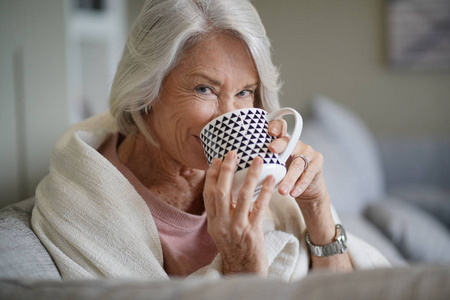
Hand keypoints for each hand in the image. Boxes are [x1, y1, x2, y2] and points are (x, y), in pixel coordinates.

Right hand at [203, 151, 275, 275]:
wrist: (244, 271)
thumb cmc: (235, 248)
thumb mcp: (222, 231)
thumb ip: (222, 212)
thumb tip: (228, 189)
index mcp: (213, 222)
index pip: (208, 194)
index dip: (211, 175)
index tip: (216, 159)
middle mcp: (221, 223)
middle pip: (221, 191)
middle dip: (226, 170)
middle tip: (233, 153)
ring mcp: (236, 228)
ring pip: (242, 196)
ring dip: (250, 176)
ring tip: (257, 160)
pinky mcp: (252, 232)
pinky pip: (259, 207)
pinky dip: (265, 191)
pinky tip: (271, 179)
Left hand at [267, 119, 336, 244]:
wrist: (303, 188)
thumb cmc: (280, 175)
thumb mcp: (269, 167)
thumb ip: (257, 163)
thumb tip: (228, 164)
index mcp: (281, 141)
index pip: (279, 127)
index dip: (275, 126)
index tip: (267, 132)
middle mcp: (295, 143)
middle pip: (288, 141)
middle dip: (280, 145)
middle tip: (271, 151)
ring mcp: (308, 151)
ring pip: (298, 163)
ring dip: (289, 177)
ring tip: (281, 190)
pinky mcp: (317, 162)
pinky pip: (308, 174)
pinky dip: (299, 185)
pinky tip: (292, 193)